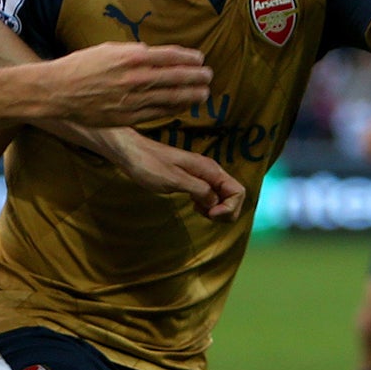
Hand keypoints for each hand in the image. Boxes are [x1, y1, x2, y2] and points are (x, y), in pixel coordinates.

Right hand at [48, 43, 212, 126]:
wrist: (58, 91)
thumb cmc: (80, 67)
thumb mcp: (107, 50)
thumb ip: (132, 52)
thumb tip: (152, 54)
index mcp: (131, 57)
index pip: (169, 56)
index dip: (188, 58)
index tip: (200, 58)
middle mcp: (135, 78)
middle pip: (175, 77)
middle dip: (196, 77)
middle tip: (210, 76)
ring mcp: (133, 99)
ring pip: (170, 97)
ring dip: (191, 95)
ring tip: (204, 93)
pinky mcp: (128, 116)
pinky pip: (157, 112)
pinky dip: (173, 108)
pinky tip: (183, 106)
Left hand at [108, 132, 245, 219]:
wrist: (132, 154)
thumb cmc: (149, 165)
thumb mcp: (175, 180)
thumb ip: (199, 190)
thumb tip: (214, 203)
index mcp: (209, 169)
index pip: (238, 191)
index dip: (229, 207)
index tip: (210, 214)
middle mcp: (210, 171)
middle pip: (234, 195)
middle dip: (226, 211)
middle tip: (206, 216)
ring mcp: (203, 176)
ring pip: (223, 197)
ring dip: (217, 210)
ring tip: (199, 211)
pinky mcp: (193, 180)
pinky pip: (211, 196)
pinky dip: (208, 206)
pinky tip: (194, 207)